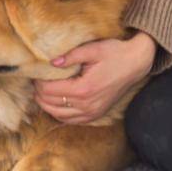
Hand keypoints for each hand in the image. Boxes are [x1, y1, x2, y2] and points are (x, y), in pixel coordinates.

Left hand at [33, 33, 154, 124]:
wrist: (136, 63)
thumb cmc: (115, 53)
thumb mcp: (93, 49)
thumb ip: (71, 56)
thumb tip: (51, 61)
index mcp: (84, 89)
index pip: (50, 91)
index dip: (39, 83)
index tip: (36, 73)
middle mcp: (87, 105)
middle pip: (51, 105)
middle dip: (39, 93)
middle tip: (35, 81)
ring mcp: (92, 112)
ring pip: (58, 116)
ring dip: (46, 105)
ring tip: (41, 92)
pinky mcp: (96, 114)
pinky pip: (71, 121)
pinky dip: (58, 114)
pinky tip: (54, 104)